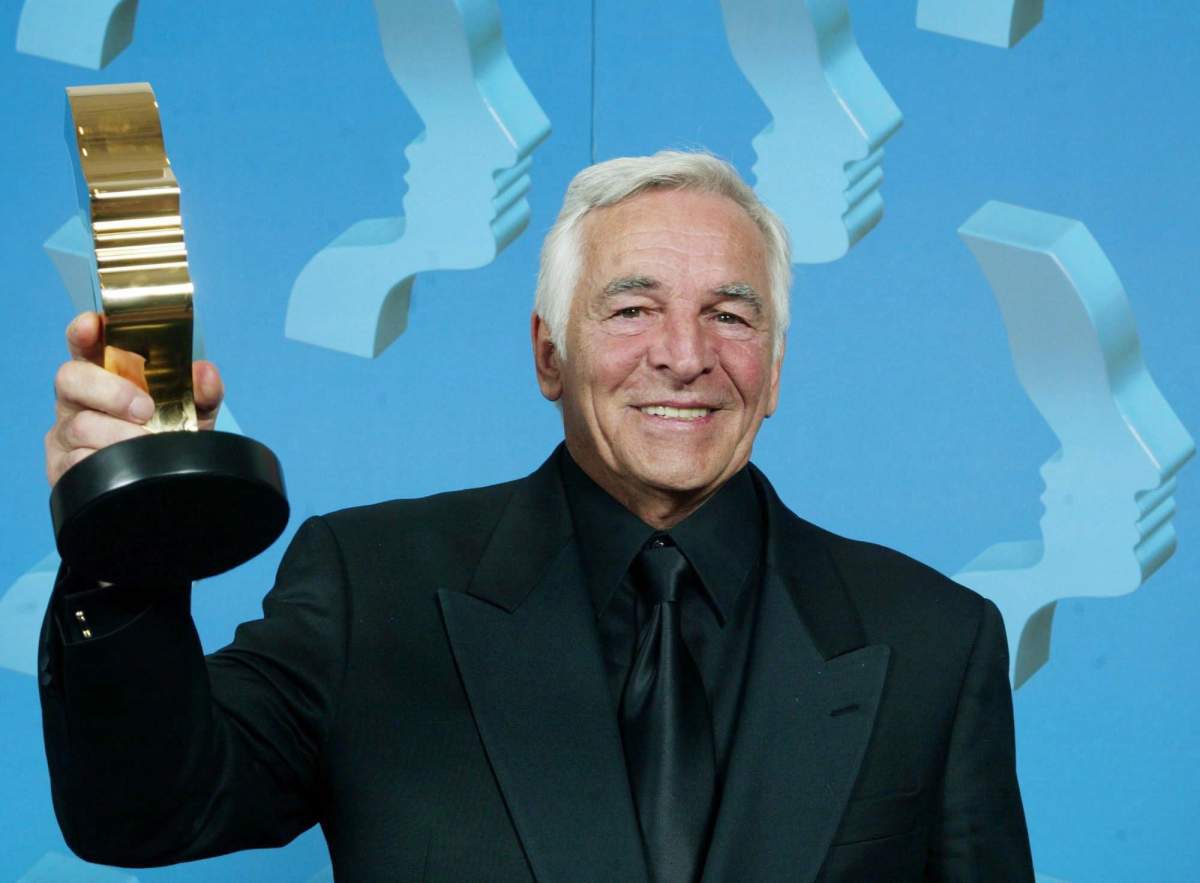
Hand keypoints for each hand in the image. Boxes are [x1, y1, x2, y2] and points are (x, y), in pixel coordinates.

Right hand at [45, 312, 224, 487]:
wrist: (165, 487)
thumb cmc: (170, 438)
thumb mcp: (194, 414)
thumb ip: (203, 393)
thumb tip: (205, 373)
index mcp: (105, 376)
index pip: (84, 344)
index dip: (84, 331)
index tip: (93, 325)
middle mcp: (78, 400)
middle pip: (70, 378)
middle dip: (110, 391)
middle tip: (145, 410)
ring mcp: (66, 433)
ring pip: (79, 425)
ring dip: (119, 435)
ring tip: (148, 444)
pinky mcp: (62, 466)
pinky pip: (76, 461)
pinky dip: (107, 461)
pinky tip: (127, 466)